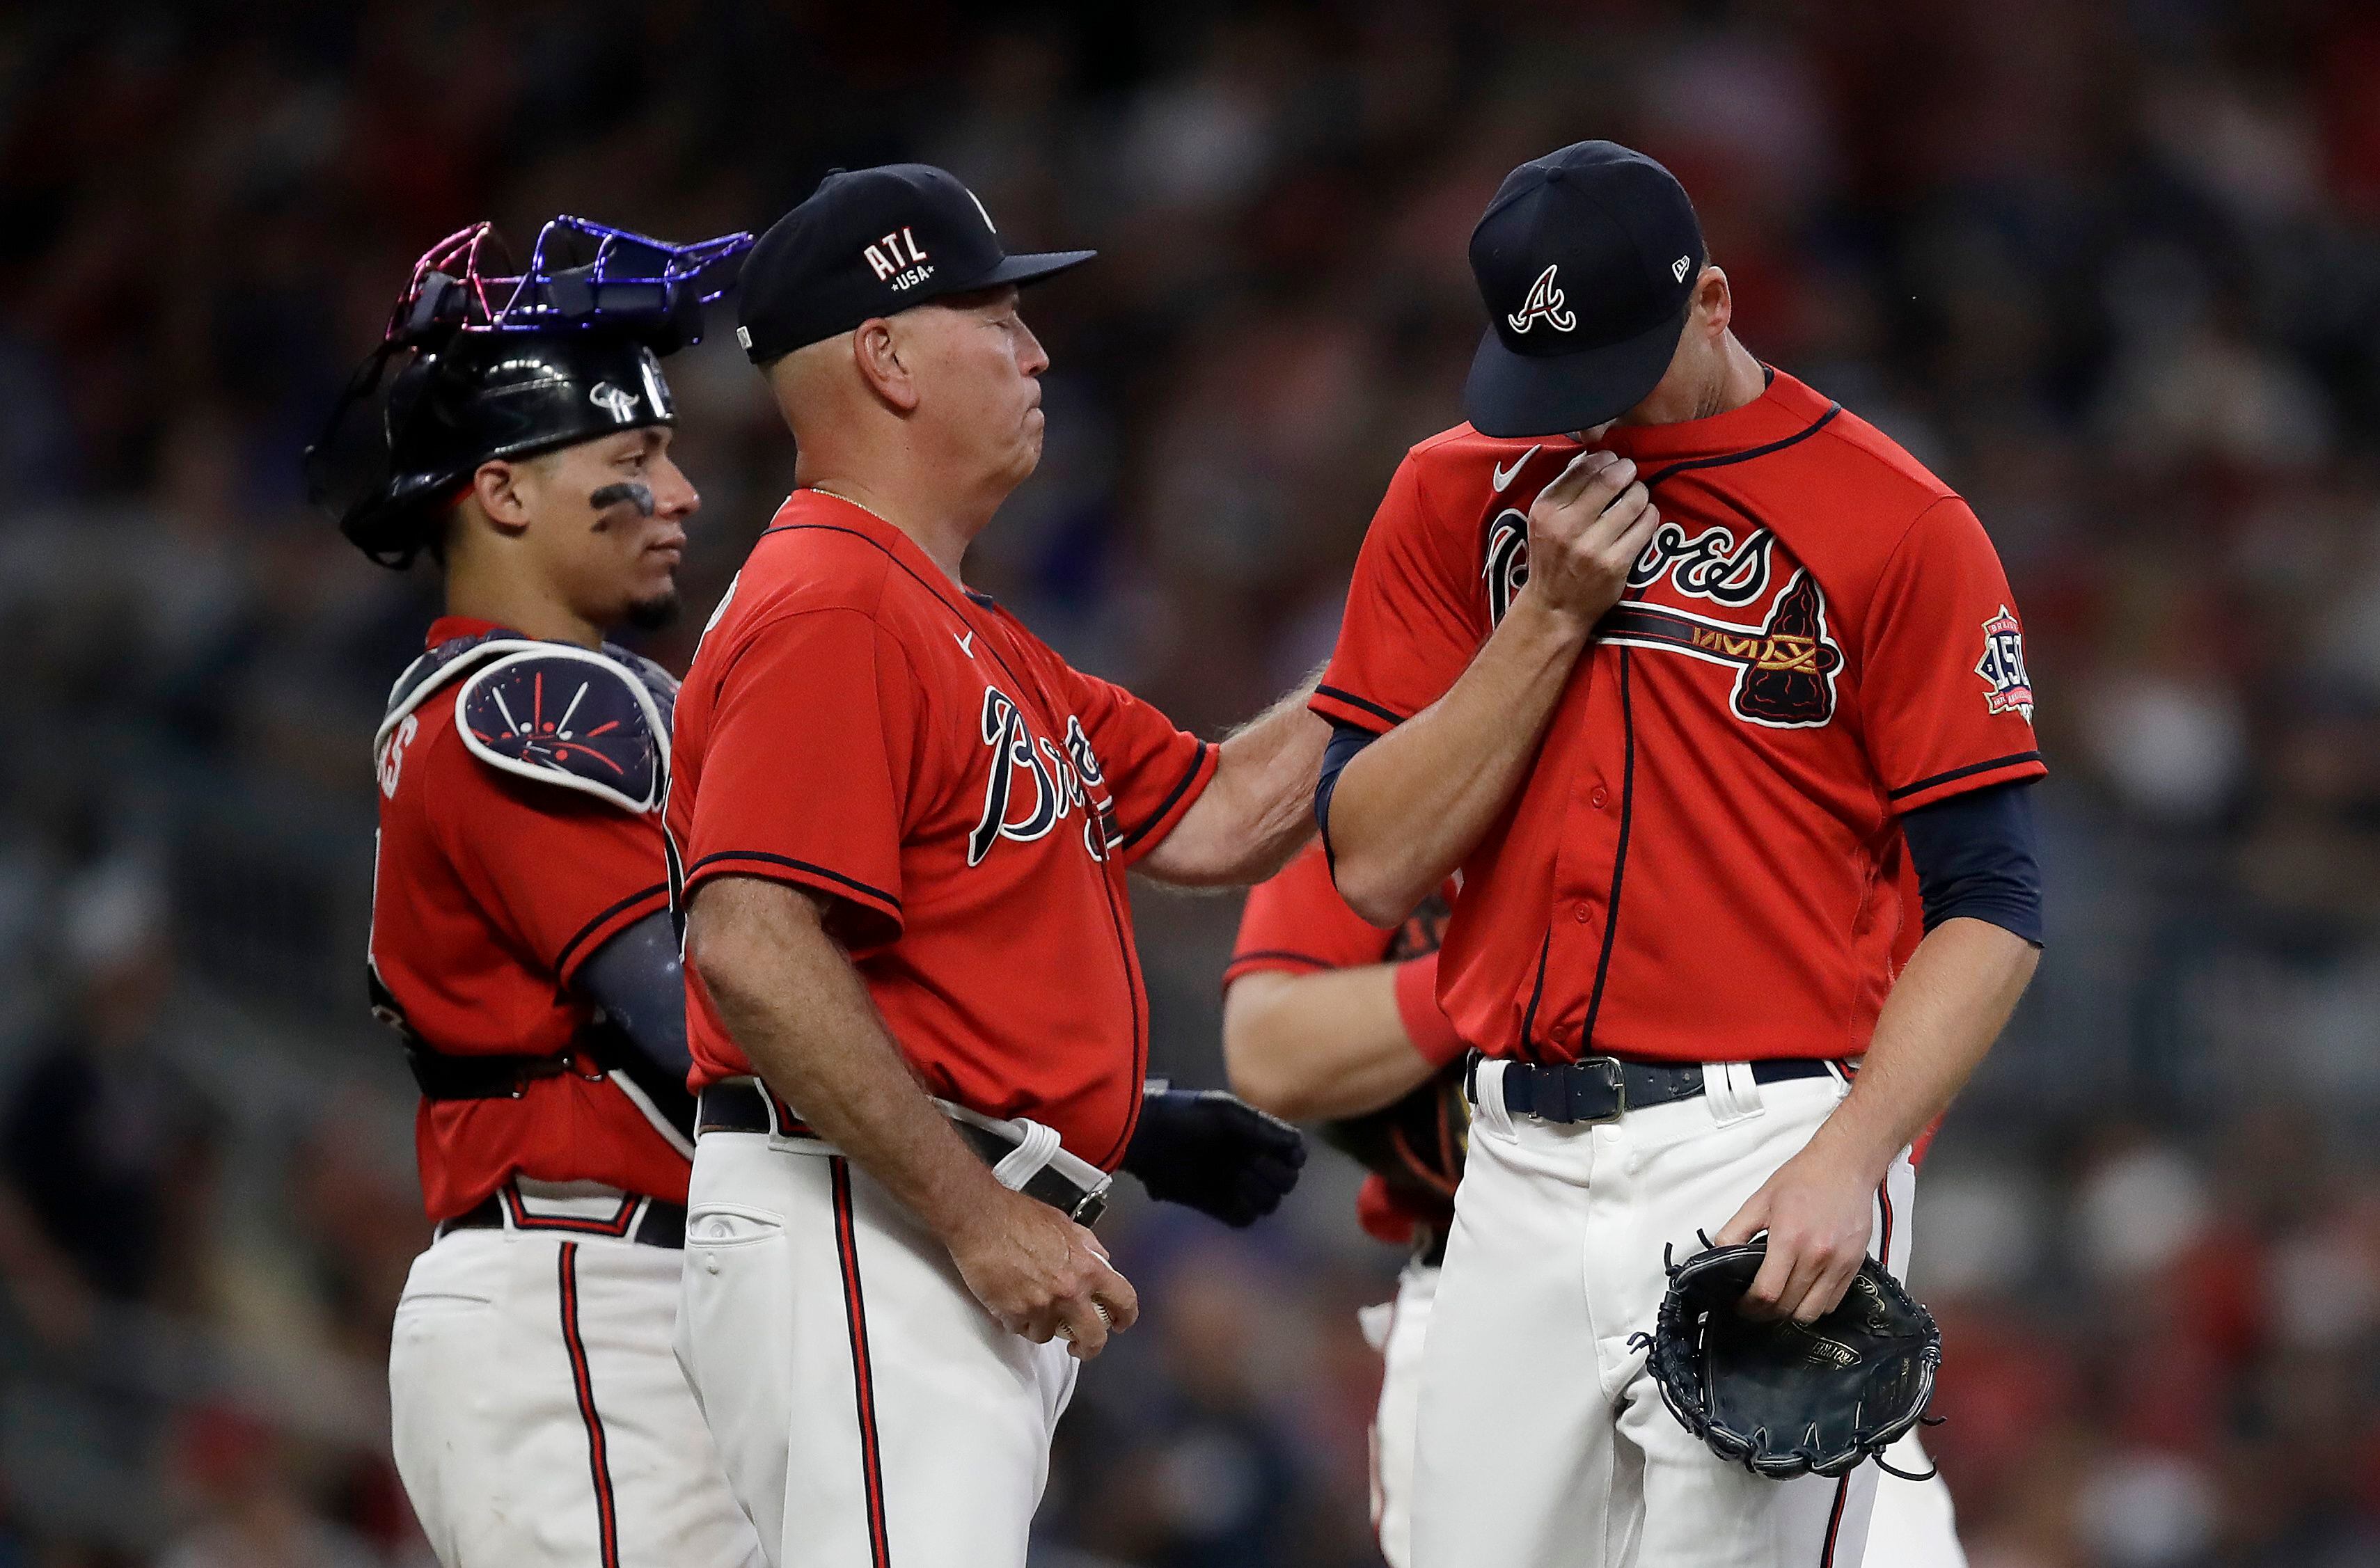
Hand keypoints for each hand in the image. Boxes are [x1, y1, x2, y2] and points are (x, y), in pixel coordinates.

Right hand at [944, 1185, 1139, 1358]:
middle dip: (1089, 1346)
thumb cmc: (1019, 1216)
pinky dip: (1018, 1321)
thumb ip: (1087, 1246)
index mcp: (1088, 1268)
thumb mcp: (1065, 1224)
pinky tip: (1011, 1302)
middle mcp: (1070, 1292)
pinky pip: (1022, 1330)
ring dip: (1042, 1325)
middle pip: (1093, 1337)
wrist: (981, 1220)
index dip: (1125, 1317)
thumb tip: (1101, 1261)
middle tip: (1080, 1345)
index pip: (1123, 1300)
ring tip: (1030, 1305)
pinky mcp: (1014, 1315)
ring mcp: (1042, 1307)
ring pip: (1050, 1336)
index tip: (1118, 1324)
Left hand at [1122, 1088, 1306, 1226]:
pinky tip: (1227, 1193)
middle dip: (1274, 1173)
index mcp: (1255, 1137)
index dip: (1293, 1156)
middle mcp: (1248, 1162)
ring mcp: (1232, 1185)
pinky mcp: (1215, 1205)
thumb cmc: (1185, 1116)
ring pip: (1269, 1203)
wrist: (1147, 1135)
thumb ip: (1263, 1129)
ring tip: (1234, 1175)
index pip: (1294, 1155)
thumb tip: (1297, 1147)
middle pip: (1286, 1182)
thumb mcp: (1226, 1112)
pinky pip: (1244, 1219)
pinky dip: (1242, 1209)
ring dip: (1257, 1190)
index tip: (1282, 1150)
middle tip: (1248, 1160)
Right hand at [1520, 450, 1657, 628]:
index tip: (1612, 461)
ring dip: (1641, 492)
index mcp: (1546, 510)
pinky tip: (1645, 516)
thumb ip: (1564, 489)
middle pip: (1610, 480)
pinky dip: (1649, 515)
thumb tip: (1593, 455)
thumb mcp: (1543, 520)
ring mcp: (1592, 547)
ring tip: (1638, 494)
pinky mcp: (1615, 564)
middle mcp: (1566, 526)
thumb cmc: (1552, 558)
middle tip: (1630, 471)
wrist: (1554, 607)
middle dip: (1626, 470)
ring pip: (1633, 501)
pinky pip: (1645, 527)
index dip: (1605, 459)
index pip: (1583, 468)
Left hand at [1712, 1141, 1879, 1323]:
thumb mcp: (1759, 1200)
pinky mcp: (1854, 1266)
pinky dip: (1816, 1305)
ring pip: (1811, 1312)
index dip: (1749, 1306)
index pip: (1767, 1293)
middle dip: (1766, 1312)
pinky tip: (1803, 1291)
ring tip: (1780, 1300)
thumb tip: (1719, 1257)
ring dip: (1791, 1313)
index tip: (1741, 1304)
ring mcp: (1839, 1263)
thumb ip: (1735, 1231)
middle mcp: (1817, 1255)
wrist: (1844, 1165)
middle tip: (1755, 1304)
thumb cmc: (1803, 1179)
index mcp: (1790, 1238)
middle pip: (1787, 1307)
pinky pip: (1833, 1302)